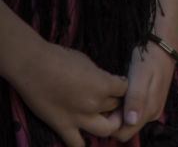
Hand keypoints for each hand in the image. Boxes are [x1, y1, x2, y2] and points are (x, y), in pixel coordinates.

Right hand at [11, 39, 127, 146]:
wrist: (32, 65)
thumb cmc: (61, 58)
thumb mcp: (89, 63)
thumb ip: (100, 77)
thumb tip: (107, 83)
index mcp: (104, 84)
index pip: (126, 90)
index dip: (124, 86)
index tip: (119, 83)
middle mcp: (94, 103)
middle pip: (117, 107)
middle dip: (117, 102)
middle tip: (113, 99)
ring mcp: (78, 117)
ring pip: (107, 130)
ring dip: (109, 123)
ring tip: (104, 116)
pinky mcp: (62, 126)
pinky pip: (77, 144)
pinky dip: (83, 142)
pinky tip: (84, 133)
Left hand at [112, 41, 176, 141]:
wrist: (164, 47)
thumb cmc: (149, 59)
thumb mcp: (140, 76)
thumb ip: (136, 99)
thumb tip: (132, 121)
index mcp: (149, 111)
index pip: (124, 133)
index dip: (112, 125)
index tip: (106, 108)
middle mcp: (152, 115)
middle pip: (126, 129)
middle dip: (114, 118)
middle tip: (110, 98)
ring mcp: (152, 109)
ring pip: (129, 121)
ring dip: (119, 112)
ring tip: (116, 94)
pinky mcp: (151, 103)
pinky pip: (134, 113)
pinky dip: (125, 106)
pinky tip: (122, 93)